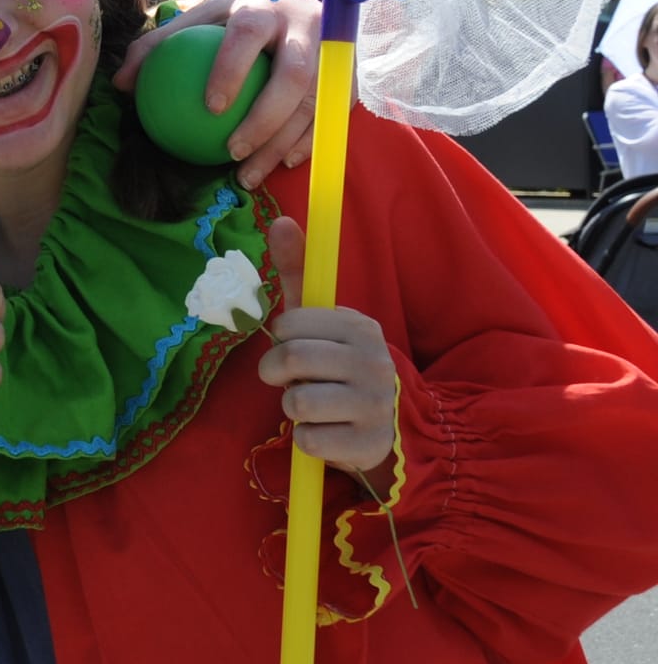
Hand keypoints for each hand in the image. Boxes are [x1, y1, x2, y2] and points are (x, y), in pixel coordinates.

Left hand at [115, 0, 319, 187]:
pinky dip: (309, 141)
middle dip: (264, 118)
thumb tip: (120, 85)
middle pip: (294, 76)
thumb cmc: (242, 11)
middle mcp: (306, 25)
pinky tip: (281, 164)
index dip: (231, 69)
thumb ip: (160, 45)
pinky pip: (332, 114)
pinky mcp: (349, 72)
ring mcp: (335, 50)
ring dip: (283, 142)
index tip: (210, 107)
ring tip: (249, 174)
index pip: (247, 36)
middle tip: (231, 150)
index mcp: (264, 7)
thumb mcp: (203, 17)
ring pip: (316, 103)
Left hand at [257, 218, 397, 473]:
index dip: (281, 339)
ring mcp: (374, 404)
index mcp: (359, 327)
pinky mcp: (368, 444)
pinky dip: (306, 439)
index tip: (294, 346)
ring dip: (292, 407)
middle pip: (291, 359)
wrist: (388, 423)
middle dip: (275, 372)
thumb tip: (280, 219)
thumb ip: (298, 271)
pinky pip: (309, 440)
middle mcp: (373, 362)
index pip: (288, 325)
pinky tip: (326, 431)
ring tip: (311, 405)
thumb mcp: (319, 319)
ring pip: (297, 403)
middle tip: (288, 378)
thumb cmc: (338, 365)